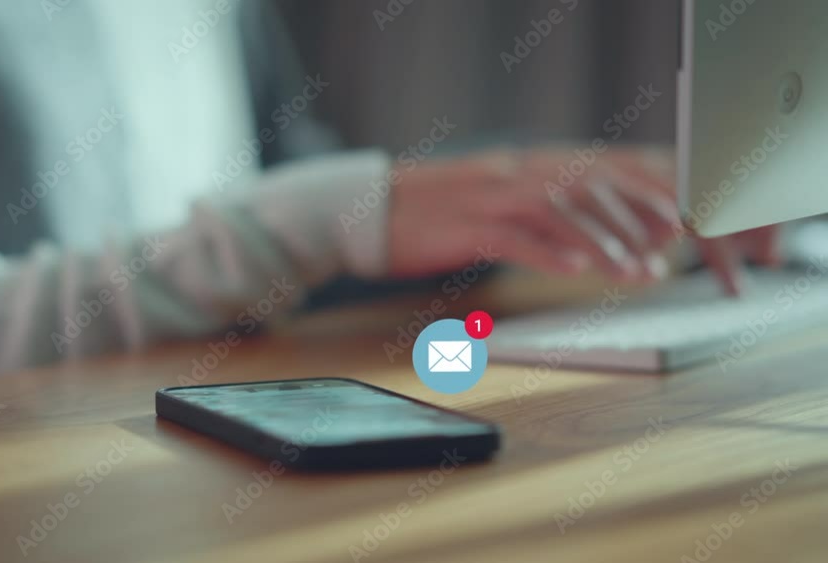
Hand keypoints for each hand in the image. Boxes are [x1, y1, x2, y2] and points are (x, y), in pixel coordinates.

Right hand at [387, 147, 780, 293]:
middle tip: (672, 243)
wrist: (368, 209)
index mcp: (522, 165)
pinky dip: (546, 253)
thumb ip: (534, 205)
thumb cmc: (433, 212)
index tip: (678, 212)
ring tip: (638, 271)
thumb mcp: (490, 199)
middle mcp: (512, 173)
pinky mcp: (462, 227)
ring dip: (604, 242)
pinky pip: (512, 238)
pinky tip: (576, 271)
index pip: (596, 167)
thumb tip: (582, 231)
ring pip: (558, 212)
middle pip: (587, 186)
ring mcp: (487, 198)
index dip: (640, 186)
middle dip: (636, 214)